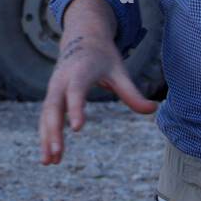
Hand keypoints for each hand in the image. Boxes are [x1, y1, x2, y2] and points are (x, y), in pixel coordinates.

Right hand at [38, 33, 157, 164]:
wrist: (82, 38)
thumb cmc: (103, 57)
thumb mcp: (119, 71)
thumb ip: (133, 92)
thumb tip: (154, 108)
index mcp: (80, 72)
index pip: (75, 92)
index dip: (75, 109)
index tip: (76, 129)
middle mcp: (62, 80)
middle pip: (53, 106)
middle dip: (53, 130)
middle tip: (57, 153)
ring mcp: (54, 89)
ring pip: (45, 115)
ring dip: (46, 138)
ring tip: (49, 162)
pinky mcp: (52, 97)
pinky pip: (45, 118)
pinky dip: (45, 136)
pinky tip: (49, 157)